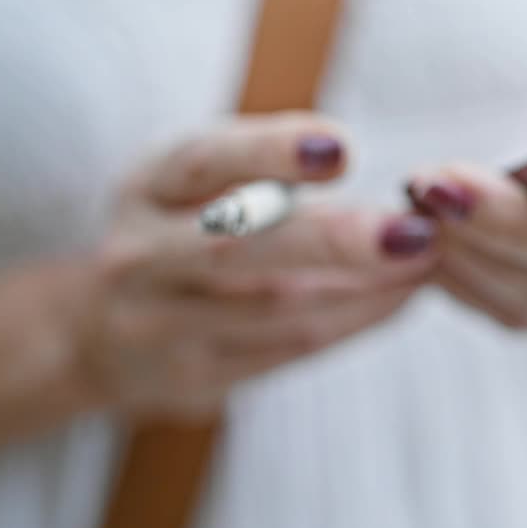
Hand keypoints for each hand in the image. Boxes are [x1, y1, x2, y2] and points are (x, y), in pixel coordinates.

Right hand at [71, 114, 438, 418]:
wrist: (98, 333)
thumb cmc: (182, 227)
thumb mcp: (197, 180)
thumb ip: (265, 164)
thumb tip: (357, 158)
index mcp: (147, 186)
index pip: (204, 161)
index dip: (270, 152)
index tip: (341, 149)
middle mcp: (142, 256)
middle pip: (237, 247)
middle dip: (332, 240)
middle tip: (413, 231)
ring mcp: (162, 326)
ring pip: (277, 309)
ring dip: (366, 286)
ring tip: (428, 258)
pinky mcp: (196, 379)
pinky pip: (291, 348)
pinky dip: (356, 319)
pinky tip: (404, 294)